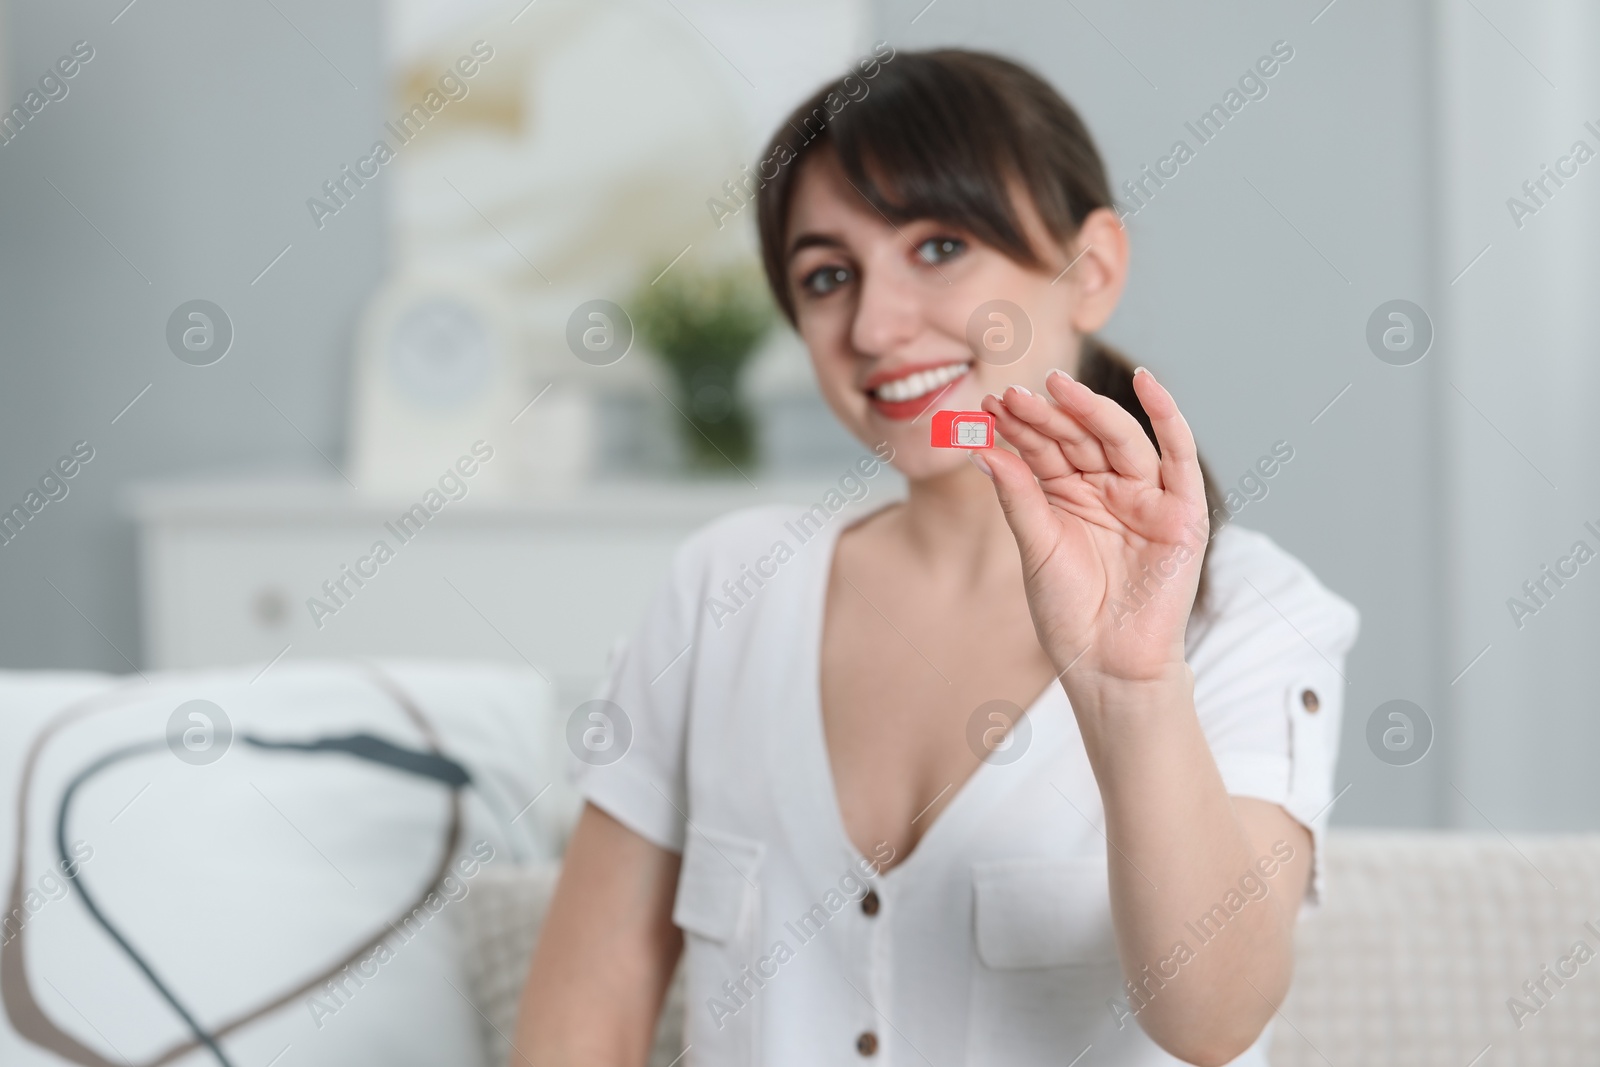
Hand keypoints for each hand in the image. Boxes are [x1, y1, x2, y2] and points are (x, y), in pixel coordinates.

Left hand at [975, 368, 1207, 685]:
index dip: (1019, 426)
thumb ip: (1018, 497)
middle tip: (1013, 394)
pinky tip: (1148, 382)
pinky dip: (1168, 416)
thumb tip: (982, 449)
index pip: (1044, 449)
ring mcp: (1145, 497)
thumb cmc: (1069, 614)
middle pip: (1078, 438)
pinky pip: (1178, 456)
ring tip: (1056, 386)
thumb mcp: (1036, 548)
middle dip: (1047, 415)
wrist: (1107, 664)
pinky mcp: (1182, 512)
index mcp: (1069, 496)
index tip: (988, 405)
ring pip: (1119, 440)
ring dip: (1090, 409)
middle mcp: (1107, 489)